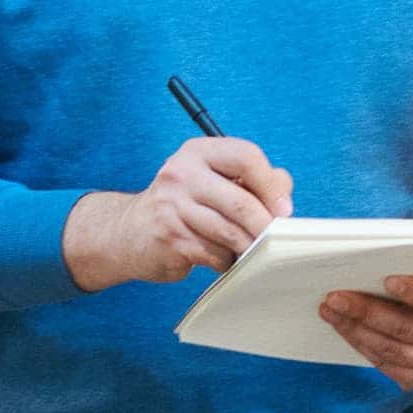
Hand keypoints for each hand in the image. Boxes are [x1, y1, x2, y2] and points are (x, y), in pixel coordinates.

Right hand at [63, 138, 292, 291]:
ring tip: (249, 249)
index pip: (246, 156)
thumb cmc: (183, 205)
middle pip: (241, 201)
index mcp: (199, 152)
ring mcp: (172, 206)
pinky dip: (226, 260)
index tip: (283, 208)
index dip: (271, 185)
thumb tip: (283, 192)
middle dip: (265, 225)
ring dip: (247, 246)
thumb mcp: (212, 180)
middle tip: (274, 237)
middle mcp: (182, 173)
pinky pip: (215, 253)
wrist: (129, 233)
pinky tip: (221, 258)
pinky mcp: (169, 238)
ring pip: (230, 232)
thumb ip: (251, 180)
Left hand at [319, 270, 412, 392]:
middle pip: (408, 330)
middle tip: (336, 297)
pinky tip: (347, 330)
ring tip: (332, 312)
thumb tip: (381, 256)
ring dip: (356, 331)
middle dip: (367, 312)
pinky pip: (389, 367)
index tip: (387, 279)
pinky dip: (364, 347)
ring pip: (392, 352)